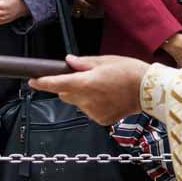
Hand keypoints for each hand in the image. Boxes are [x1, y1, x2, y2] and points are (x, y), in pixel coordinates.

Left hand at [30, 55, 148, 125]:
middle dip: (69, 87)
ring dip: (82, 96)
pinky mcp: (100, 120)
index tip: (33, 80)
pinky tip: (107, 98)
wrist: (148, 90)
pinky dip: (93, 104)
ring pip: (78, 103)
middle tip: (84, 78)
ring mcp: (93, 112)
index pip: (56, 84)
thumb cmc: (129, 71)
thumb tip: (69, 62)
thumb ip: (83, 63)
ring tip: (102, 88)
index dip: (42, 83)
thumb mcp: (105, 60)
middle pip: (65, 94)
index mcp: (85, 83)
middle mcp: (86, 100)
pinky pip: (89, 110)